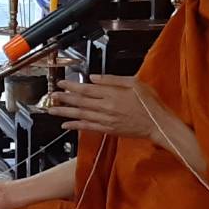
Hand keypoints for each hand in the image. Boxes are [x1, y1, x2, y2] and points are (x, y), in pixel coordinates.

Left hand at [44, 74, 165, 141]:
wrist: (157, 123)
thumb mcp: (134, 83)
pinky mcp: (108, 130)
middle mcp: (106, 107)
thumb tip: (94, 78)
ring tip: (52, 110)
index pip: (86, 89)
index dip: (71, 86)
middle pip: (80, 102)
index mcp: (112, 94)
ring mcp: (106, 120)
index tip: (61, 83)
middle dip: (64, 98)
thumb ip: (112, 80)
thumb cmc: (149, 102)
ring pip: (81, 115)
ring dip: (65, 112)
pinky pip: (88, 127)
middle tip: (51, 96)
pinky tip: (65, 125)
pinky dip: (75, 126)